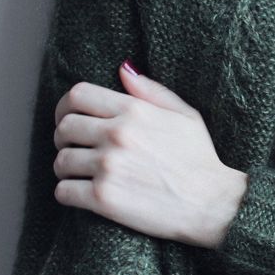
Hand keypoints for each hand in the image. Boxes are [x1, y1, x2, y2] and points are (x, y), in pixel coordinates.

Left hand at [52, 60, 247, 247]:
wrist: (213, 205)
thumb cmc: (201, 161)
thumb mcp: (184, 116)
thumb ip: (151, 91)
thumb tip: (123, 69)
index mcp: (134, 111)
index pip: (78, 95)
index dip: (65, 107)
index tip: (67, 118)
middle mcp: (117, 135)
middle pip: (64, 127)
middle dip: (64, 139)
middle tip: (73, 149)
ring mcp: (108, 167)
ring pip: (61, 161)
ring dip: (65, 169)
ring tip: (78, 175)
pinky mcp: (103, 199)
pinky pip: (64, 192)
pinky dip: (67, 193)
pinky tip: (81, 195)